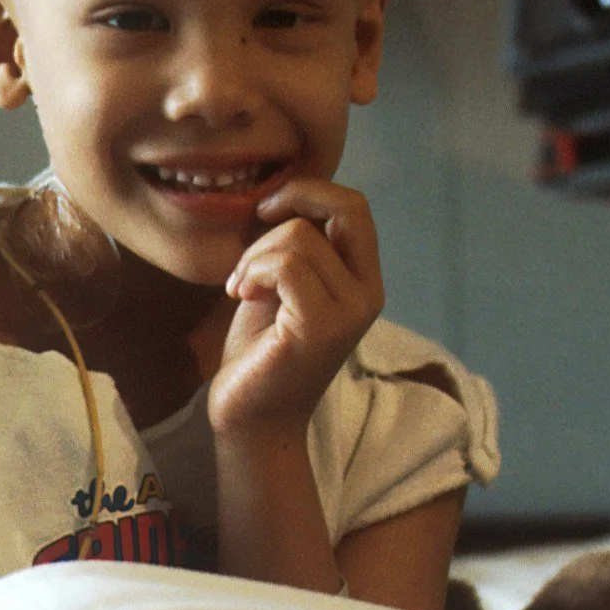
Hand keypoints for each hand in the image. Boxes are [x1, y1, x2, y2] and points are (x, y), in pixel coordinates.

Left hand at [210, 179, 382, 437]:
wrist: (250, 419)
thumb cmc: (260, 351)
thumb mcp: (283, 284)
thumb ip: (296, 245)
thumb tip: (282, 196)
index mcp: (363, 280)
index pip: (354, 206)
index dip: (309, 191)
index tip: (266, 211)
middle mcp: (369, 294)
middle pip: (345, 207)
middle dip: (290, 204)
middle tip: (254, 236)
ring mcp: (350, 312)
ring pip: (300, 237)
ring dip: (254, 255)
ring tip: (240, 287)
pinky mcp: (322, 328)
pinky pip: (287, 266)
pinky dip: (252, 272)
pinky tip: (241, 296)